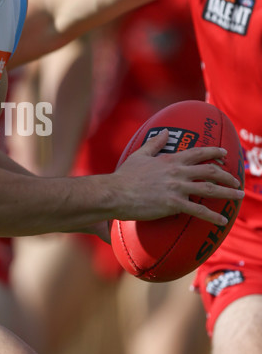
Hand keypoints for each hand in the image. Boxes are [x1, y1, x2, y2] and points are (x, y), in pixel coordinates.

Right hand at [112, 129, 243, 226]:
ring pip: (210, 189)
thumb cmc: (124, 176)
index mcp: (170, 160)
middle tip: (237, 180)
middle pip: (210, 171)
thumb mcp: (139, 155)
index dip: (214, 152)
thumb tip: (164, 132)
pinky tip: (223, 221)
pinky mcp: (173, 204)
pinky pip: (199, 210)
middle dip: (227, 175)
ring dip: (228, 192)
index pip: (198, 153)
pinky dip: (213, 216)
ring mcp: (177, 188)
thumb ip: (154, 144)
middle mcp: (177, 172)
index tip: (225, 153)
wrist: (115, 193)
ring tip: (239, 195)